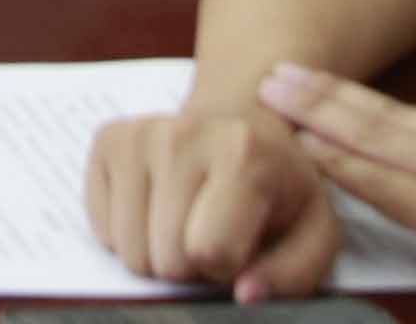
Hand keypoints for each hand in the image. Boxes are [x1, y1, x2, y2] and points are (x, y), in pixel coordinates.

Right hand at [82, 97, 338, 298]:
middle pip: (166, 258)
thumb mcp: (314, 231)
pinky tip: (157, 207)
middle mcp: (181, 135)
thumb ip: (292, 274)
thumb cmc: (279, 187)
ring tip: (185, 222)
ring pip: (128, 249)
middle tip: (211, 235)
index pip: (209, 253)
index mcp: (243, 154)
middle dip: (190, 265)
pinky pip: (101, 227)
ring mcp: (137, 134)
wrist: (243, 122)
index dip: (227, 268)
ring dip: (157, 252)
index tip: (242, 246)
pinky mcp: (107, 139)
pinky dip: (128, 233)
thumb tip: (243, 294)